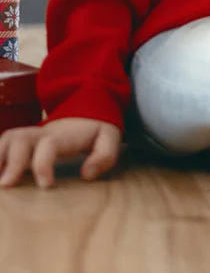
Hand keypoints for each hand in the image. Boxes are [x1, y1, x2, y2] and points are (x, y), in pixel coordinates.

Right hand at [0, 117, 121, 188]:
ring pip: (8, 138)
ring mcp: (30, 136)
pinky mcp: (21, 143)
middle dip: (11, 161)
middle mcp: (42, 133)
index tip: (46, 186)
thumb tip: (86, 174)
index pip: (49, 144)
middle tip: (6, 185)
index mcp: (64, 134)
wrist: (87, 112)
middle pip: (20, 138)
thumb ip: (104, 156)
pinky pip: (3, 145)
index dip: (43, 163)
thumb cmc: (96, 132)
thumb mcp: (110, 139)